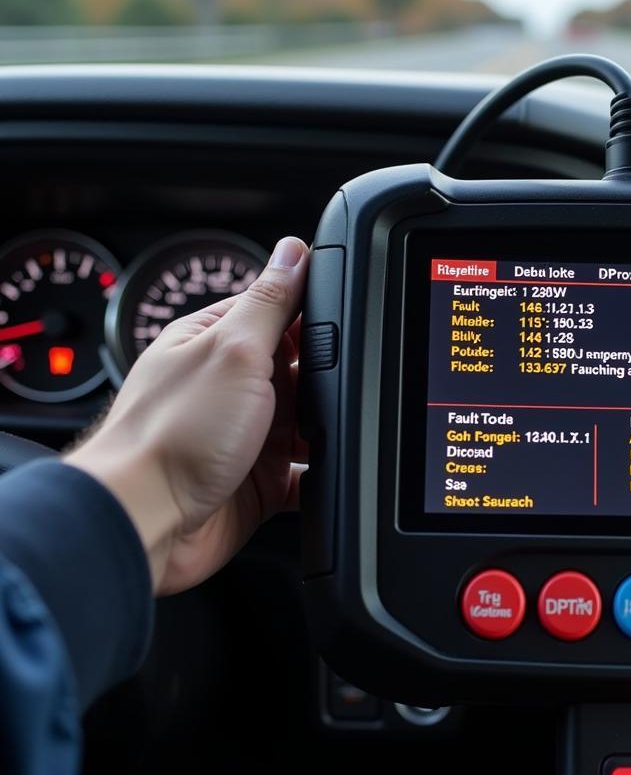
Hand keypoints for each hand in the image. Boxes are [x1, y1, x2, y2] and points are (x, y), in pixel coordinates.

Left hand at [66, 236, 309, 595]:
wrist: (146, 524)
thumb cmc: (171, 436)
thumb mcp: (233, 351)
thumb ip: (270, 302)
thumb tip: (294, 251)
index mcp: (214, 342)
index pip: (275, 309)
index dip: (312, 314)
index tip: (341, 322)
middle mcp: (229, 387)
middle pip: (299, 369)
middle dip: (325, 377)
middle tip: (329, 387)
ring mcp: (244, 436)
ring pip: (309, 422)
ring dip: (325, 427)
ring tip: (325, 431)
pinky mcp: (258, 482)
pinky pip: (306, 474)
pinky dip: (322, 474)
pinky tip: (328, 471)